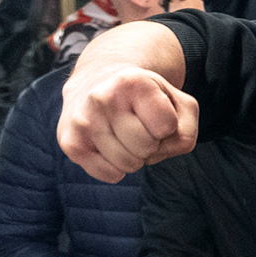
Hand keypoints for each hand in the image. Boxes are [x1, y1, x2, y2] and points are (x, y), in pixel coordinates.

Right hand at [57, 64, 197, 182]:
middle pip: (146, 147)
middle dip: (151, 144)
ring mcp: (82, 121)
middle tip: (140, 127)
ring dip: (135, 157)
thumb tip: (155, 153)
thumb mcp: (178, 103)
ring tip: (125, 135)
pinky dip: (118, 168)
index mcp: (133, 82)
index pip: (166, 126)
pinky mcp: (70, 142)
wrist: (98, 82)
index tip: (155, 113)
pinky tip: (111, 147)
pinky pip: (109, 175)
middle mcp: (102, 98)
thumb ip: (186, 131)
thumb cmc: (146, 99)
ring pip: (128, 164)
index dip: (168, 126)